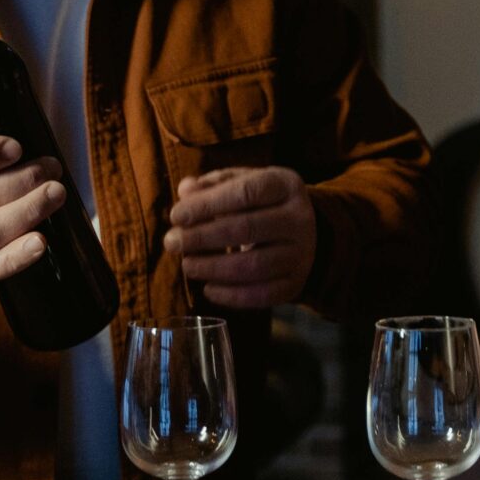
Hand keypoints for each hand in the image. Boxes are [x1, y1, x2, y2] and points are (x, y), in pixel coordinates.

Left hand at [166, 165, 317, 309]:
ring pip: (254, 266)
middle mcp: (300, 219)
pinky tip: (208, 289)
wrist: (308, 233)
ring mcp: (301, 254)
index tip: (176, 216)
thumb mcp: (243, 184)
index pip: (246, 192)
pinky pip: (262, 295)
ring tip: (187, 266)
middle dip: (202, 237)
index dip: (208, 204)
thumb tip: (185, 191)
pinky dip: (231, 296)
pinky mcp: (296, 283)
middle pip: (247, 229)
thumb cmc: (263, 204)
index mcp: (285, 186)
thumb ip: (213, 185)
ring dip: (213, 268)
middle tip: (171, 242)